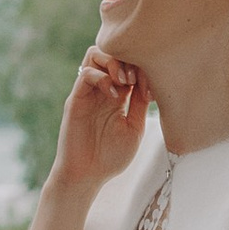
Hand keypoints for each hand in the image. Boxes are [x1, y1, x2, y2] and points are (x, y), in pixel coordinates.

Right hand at [47, 46, 148, 193]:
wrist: (86, 176)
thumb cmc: (110, 157)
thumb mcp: (134, 129)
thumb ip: (141, 105)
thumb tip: (153, 83)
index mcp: (118, 96)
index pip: (129, 65)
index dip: (142, 68)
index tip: (151, 88)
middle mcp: (102, 90)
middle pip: (112, 53)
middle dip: (128, 60)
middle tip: (136, 80)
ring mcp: (88, 93)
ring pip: (95, 55)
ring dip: (113, 62)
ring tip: (124, 81)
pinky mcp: (76, 99)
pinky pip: (85, 74)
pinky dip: (102, 77)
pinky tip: (113, 95)